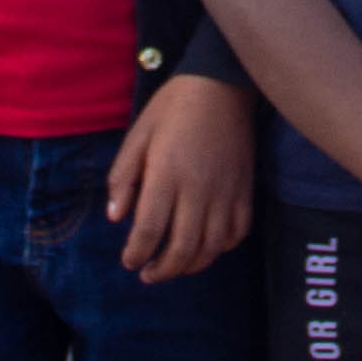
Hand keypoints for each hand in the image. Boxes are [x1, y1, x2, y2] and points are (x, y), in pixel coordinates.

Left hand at [111, 73, 257, 282]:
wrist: (221, 86)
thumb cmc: (172, 108)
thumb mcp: (137, 135)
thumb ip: (124, 178)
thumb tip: (116, 219)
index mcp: (166, 174)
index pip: (150, 229)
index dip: (137, 253)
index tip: (129, 262)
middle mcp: (198, 189)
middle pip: (182, 248)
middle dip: (162, 270)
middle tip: (148, 274)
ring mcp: (225, 192)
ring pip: (211, 247)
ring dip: (190, 266)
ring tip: (174, 267)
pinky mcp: (245, 190)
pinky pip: (237, 232)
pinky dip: (221, 248)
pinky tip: (206, 248)